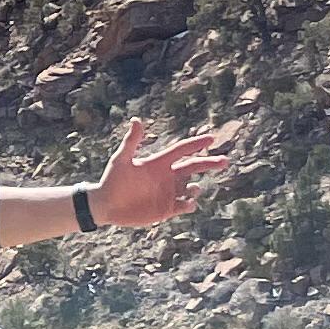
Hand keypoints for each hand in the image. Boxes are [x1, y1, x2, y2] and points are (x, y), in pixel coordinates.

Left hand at [91, 118, 233, 228]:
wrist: (105, 204)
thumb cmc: (112, 180)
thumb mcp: (122, 159)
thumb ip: (132, 142)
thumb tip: (137, 119)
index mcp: (159, 162)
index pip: (182, 150)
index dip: (196, 143)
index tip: (212, 138)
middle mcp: (167, 176)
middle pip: (194, 167)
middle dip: (210, 163)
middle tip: (225, 161)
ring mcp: (168, 193)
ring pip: (191, 187)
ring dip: (196, 187)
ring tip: (193, 188)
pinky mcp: (166, 209)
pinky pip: (184, 206)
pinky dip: (190, 204)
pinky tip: (189, 203)